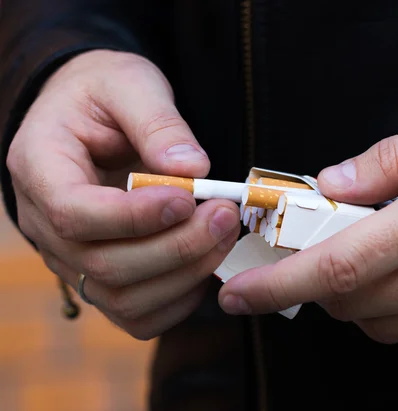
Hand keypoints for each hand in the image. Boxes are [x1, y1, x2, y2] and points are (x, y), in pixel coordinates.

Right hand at [7, 50, 239, 339]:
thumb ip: (157, 122)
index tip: (188, 200)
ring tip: (225, 232)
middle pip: (104, 265)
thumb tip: (193, 170)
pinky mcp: (101, 277)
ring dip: (185, 272)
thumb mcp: (128, 83)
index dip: (134, 216)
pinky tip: (206, 261)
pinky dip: (179, 299)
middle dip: (177, 246)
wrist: (91, 116)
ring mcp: (71, 259)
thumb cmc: (104, 93)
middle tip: (225, 215)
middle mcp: (46, 224)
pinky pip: (137, 314)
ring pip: (123, 298)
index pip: (74, 213)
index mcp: (39, 167)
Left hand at [218, 101, 397, 346]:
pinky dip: (396, 306)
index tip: (236, 293)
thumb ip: (392, 158)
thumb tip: (333, 184)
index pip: (335, 267)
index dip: (276, 286)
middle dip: (312, 283)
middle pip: (348, 302)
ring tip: (367, 254)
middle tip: (310, 249)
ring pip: (380, 324)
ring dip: (352, 296)